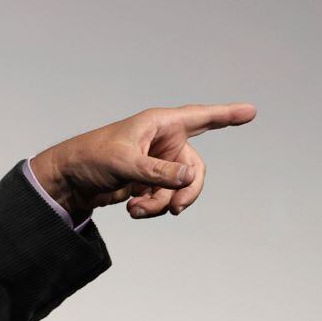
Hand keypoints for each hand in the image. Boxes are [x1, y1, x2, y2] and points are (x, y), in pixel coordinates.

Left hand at [29, 103, 254, 222]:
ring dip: (163, 203)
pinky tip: (133, 210)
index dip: (227, 115)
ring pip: (180, 188)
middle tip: (175, 209)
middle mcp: (163, 140)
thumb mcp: (126, 163)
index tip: (251, 111)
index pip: (201, 117)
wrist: (70, 180)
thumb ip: (159, 171)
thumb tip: (189, 176)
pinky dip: (153, 207)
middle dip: (187, 192)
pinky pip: (165, 198)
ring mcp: (158, 162)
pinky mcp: (150, 181)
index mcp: (160, 123)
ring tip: (138, 210)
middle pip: (195, 169)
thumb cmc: (92, 157)